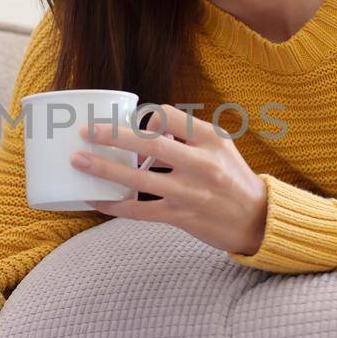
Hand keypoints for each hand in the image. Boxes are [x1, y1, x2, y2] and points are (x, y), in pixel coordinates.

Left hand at [71, 103, 268, 256]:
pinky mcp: (181, 217)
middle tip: (85, 130)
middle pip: (151, 145)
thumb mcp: (220, 146)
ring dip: (105, 170)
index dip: (147, 117)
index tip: (132, 120)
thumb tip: (147, 125)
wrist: (257, 220)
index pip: (172, 117)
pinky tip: (95, 200)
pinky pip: (140, 211)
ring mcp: (190, 193)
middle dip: (113, 136)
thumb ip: (187, 132)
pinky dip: (115, 205)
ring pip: (139, 179)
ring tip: (79, 161)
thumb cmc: (232, 178)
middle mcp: (202, 164)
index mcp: (211, 140)